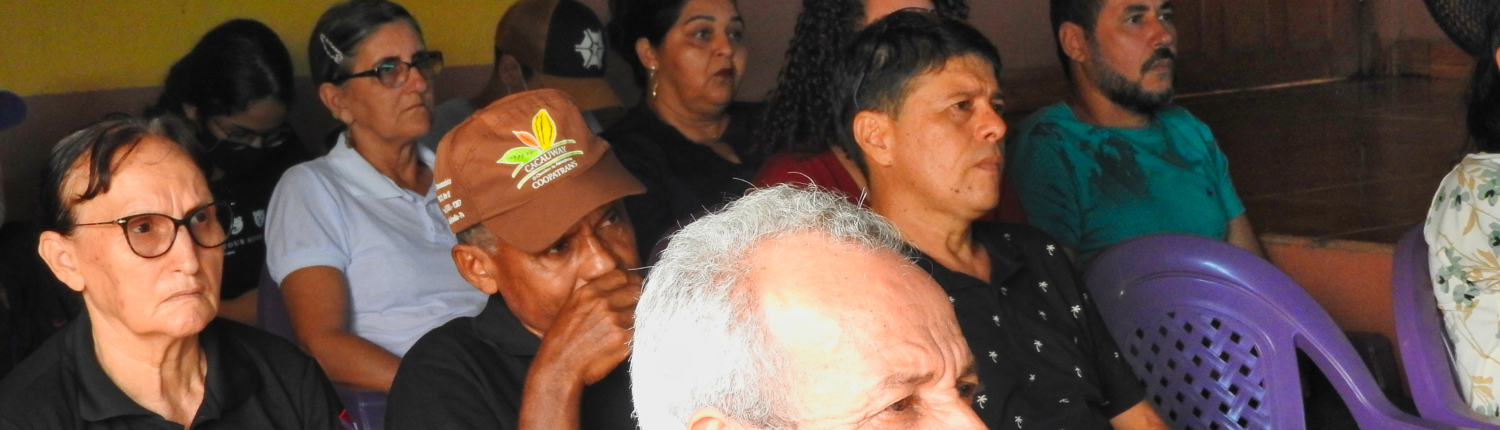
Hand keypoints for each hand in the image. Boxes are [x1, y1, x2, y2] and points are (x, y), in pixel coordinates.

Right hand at [532, 270, 640, 385]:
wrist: (560, 366)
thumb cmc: (563, 339)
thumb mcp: (572, 306)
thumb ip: (594, 293)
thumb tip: (617, 288)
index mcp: (589, 292)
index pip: (622, 276)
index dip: (630, 281)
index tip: (632, 288)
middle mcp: (603, 303)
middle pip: (635, 291)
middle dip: (637, 299)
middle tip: (634, 308)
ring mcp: (615, 320)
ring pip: (640, 311)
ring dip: (637, 318)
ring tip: (623, 328)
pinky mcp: (624, 339)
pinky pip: (639, 330)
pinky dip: (636, 334)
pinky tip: (623, 340)